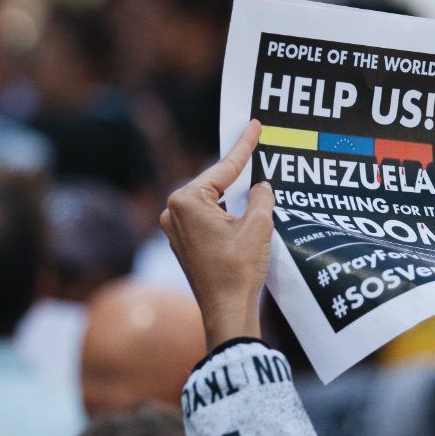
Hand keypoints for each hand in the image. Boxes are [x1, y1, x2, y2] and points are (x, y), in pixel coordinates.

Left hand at [161, 120, 275, 348]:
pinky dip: (226, 214)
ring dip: (234, 197)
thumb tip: (261, 185)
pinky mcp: (183, 244)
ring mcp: (175, 229)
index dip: (243, 147)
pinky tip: (245, 212)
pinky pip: (207, 219)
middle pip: (215, 184)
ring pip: (211, 202)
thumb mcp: (258, 225)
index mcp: (186, 201)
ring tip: (258, 185)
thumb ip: (261, 196)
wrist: (226, 311)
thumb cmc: (238, 269)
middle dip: (238, 173)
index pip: (223, 168)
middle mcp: (173, 211)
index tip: (252, 124)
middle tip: (258, 148)